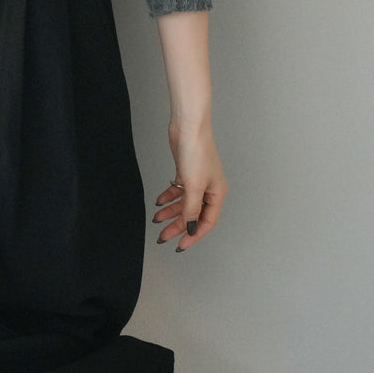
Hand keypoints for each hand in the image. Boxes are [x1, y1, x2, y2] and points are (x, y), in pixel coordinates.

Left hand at [152, 119, 227, 252]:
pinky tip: (159, 201)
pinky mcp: (186, 172)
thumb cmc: (197, 152)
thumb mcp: (193, 186)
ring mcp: (197, 180)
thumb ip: (191, 209)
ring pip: (184, 203)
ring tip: (157, 219)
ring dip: (170, 212)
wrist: (188, 127)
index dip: (193, 235)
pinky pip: (178, 190)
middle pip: (193, 214)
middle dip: (178, 226)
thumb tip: (191, 228)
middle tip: (163, 236)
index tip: (180, 245)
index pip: (206, 222)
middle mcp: (209, 189)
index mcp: (217, 194)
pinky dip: (169, 197)